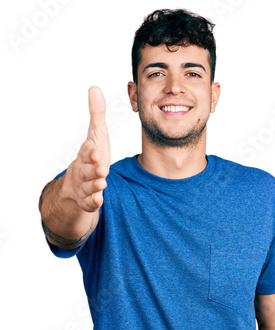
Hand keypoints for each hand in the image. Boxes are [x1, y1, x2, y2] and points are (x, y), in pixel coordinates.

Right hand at [63, 86, 110, 211]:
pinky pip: (89, 201)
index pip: (88, 151)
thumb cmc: (90, 156)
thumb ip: (96, 115)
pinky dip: (93, 200)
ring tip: (102, 182)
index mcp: (86, 153)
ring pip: (88, 186)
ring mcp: (84, 185)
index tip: (97, 151)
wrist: (76, 183)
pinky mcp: (87, 199)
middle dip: (93, 169)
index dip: (92, 152)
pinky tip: (98, 199)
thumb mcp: (96, 135)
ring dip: (94, 185)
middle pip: (87, 169)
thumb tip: (94, 88)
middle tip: (101, 169)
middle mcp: (83, 169)